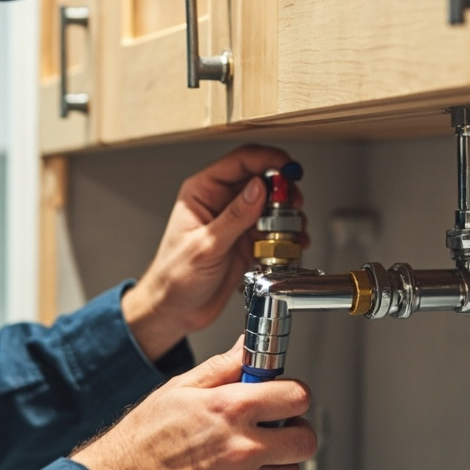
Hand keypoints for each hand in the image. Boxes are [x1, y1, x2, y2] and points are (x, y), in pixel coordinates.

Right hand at [70, 339, 315, 469]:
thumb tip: (247, 348)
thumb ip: (223, 367)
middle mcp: (242, 448)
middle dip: (294, 432)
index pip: (297, 397)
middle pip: (305, 441)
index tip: (285, 399)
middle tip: (275, 430)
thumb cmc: (142, 437)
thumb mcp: (181, 388)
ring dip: (278, 466)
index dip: (293, 395)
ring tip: (252, 458)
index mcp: (231, 409)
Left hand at [122, 144, 307, 359]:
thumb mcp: (206, 246)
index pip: (239, 162)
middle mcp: (220, 202)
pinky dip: (287, 235)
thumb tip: (258, 188)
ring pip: (271, 205)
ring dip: (288, 215)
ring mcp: (235, 221)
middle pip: (260, 180)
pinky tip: (293, 244)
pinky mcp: (247, 241)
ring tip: (295, 228)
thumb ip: (235, 216)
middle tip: (295, 203)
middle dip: (283, 189)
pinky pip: (273, 230)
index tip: (288, 168)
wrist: (175, 310)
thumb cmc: (174, 277)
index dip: (267, 159)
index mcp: (202, 192)